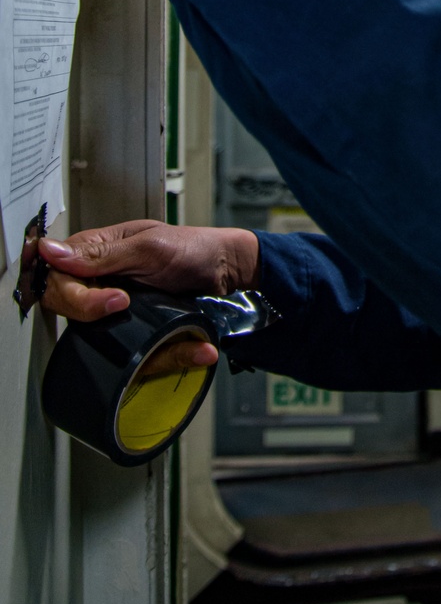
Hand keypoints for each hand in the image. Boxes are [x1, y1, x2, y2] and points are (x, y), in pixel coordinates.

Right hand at [40, 220, 261, 371]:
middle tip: (125, 306)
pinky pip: (135, 351)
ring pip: (100, 337)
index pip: (57, 277)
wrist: (227, 268)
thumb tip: (49, 251)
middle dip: (93, 316)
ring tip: (171, 336)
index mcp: (96, 251)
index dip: (72, 293)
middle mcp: (99, 279)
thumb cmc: (191, 247)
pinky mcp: (134, 328)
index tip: (111, 299)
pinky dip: (166, 355)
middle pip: (68, 309)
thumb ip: (101, 254)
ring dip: (138, 345)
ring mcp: (115, 307)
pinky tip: (194, 350)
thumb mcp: (149, 247)